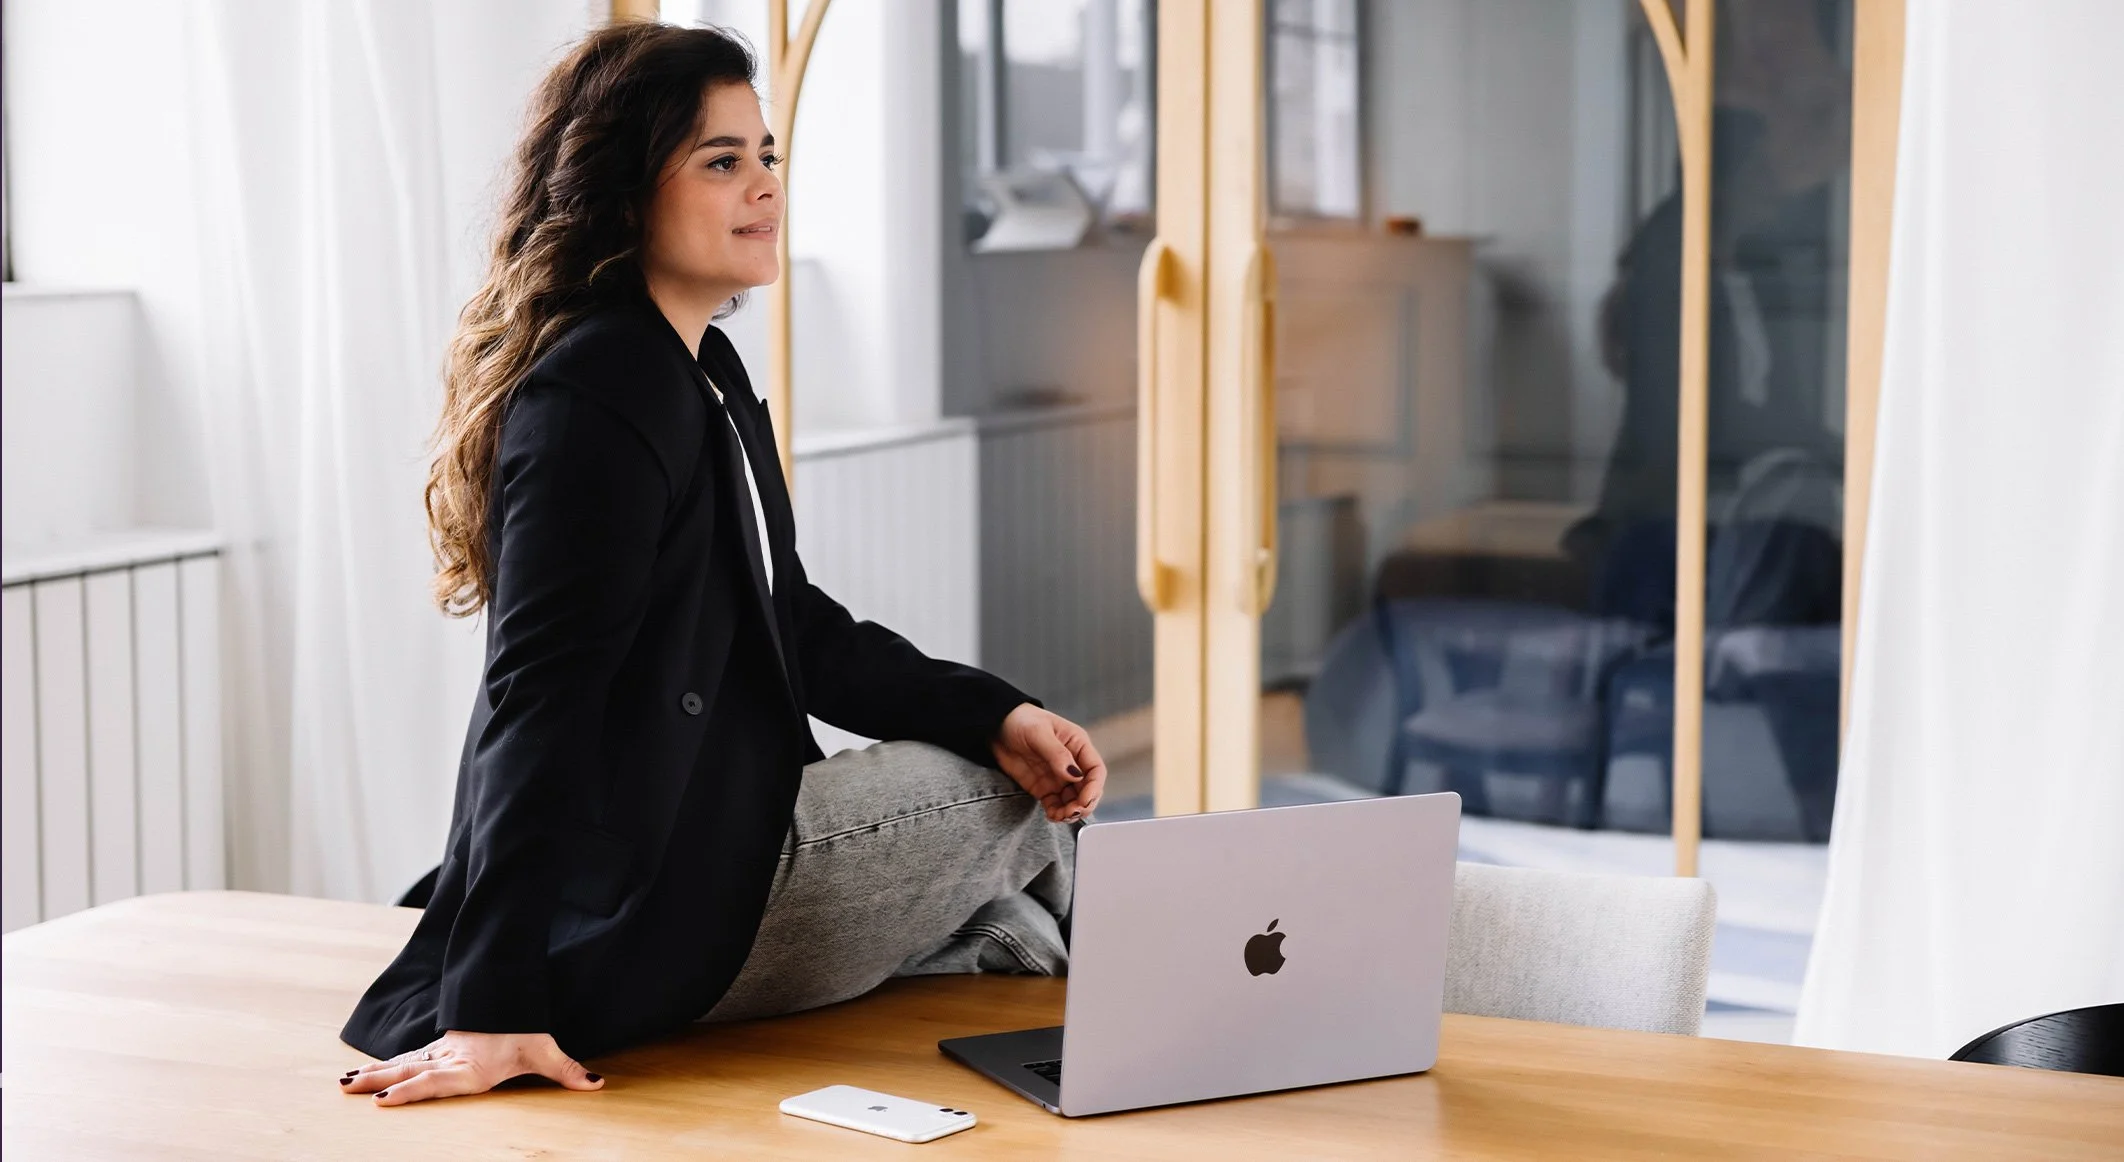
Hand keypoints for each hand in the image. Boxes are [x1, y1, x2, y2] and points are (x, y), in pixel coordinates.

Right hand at [339, 1030, 604, 1105]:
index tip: (384, 1097)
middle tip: (346, 1087)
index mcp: (471, 1067)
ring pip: (403, 1062)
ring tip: (344, 1081)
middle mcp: (451, 1061)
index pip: (436, 1079)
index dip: (411, 1089)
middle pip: (409, 1069)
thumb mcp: (546, 1050)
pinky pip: (408, 1058)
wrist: (511, 996)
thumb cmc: (525, 1028)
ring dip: (374, 1071)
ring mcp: (442, 1054)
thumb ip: (568, 1071)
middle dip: (378, 1079)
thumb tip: (596, 1085)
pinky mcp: (439, 1049)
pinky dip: (385, 1065)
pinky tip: (366, 1071)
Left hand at [992, 703, 1106, 822]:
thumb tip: (1075, 775)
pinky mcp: (1044, 788)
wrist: (997, 726)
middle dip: (1083, 804)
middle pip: (1088, 789)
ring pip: (1073, 801)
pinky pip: (1056, 805)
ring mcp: (1058, 777)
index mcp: (1078, 745)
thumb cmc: (1021, 720)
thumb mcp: (1039, 732)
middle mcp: (1072, 763)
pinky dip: (1056, 813)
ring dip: (1070, 812)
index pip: (1095, 770)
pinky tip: (1051, 815)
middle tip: (1070, 812)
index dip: (1093, 788)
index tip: (1083, 801)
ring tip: (1059, 816)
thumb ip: (1057, 754)